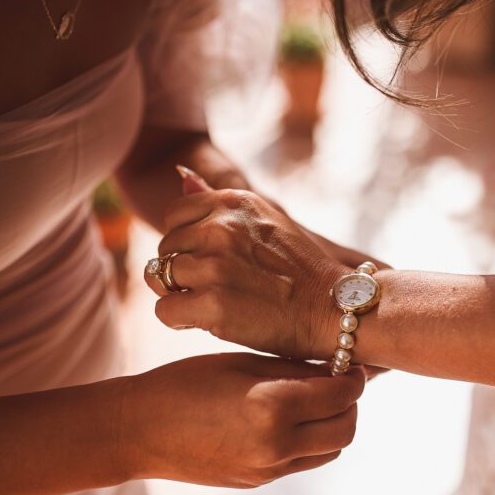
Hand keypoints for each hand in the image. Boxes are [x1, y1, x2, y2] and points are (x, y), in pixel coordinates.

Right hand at [115, 353, 365, 487]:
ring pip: (329, 451)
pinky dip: (309, 441)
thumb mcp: (241, 363)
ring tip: (317, 400)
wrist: (138, 430)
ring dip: (333, 425)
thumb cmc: (184, 383)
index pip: (343, 395)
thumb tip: (334, 368)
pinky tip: (291, 418)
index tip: (349, 363)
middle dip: (351, 404)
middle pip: (346, 430)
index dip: (354, 378)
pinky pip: (302, 462)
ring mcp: (269, 469)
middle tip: (340, 382)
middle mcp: (278, 445)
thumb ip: (293, 368)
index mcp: (275, 407)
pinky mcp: (258, 481)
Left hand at [146, 170, 352, 359]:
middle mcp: (220, 227)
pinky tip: (207, 321)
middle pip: (165, 249)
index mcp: (232, 201)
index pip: (174, 216)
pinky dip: (180, 321)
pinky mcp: (213, 303)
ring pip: (160, 279)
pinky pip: (165, 310)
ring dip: (181, 296)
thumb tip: (181, 173)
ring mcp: (215, 265)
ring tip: (214, 304)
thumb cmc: (301, 269)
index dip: (187, 244)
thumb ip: (218, 202)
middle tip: (220, 288)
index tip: (214, 261)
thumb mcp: (265, 218)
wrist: (335, 308)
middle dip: (183, 271)